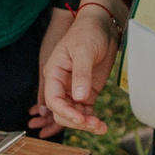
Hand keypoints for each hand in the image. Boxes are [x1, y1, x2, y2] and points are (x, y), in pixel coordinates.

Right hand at [38, 2, 119, 132]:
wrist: (102, 26)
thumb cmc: (87, 32)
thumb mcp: (84, 51)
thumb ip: (81, 74)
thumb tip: (79, 97)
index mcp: (54, 73)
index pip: (53, 100)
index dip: (65, 112)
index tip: (80, 119)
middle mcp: (61, 84)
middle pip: (61, 112)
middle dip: (76, 121)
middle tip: (94, 125)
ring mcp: (74, 90)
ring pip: (74, 115)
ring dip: (85, 124)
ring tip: (101, 127)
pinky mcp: (87, 92)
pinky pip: (85, 112)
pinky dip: (92, 120)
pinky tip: (101, 125)